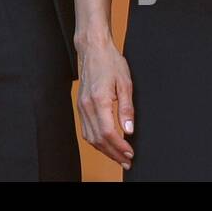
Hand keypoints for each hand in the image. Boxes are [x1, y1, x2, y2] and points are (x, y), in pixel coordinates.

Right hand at [76, 33, 135, 169]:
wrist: (93, 49)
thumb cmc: (110, 62)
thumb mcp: (125, 83)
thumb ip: (127, 108)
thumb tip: (129, 129)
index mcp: (99, 100)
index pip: (108, 132)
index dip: (119, 146)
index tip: (130, 153)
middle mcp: (86, 106)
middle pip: (98, 139)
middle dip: (113, 153)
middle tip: (127, 161)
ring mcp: (81, 106)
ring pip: (90, 137)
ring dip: (104, 150)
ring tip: (118, 156)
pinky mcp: (80, 105)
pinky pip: (86, 129)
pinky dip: (96, 140)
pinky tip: (106, 144)